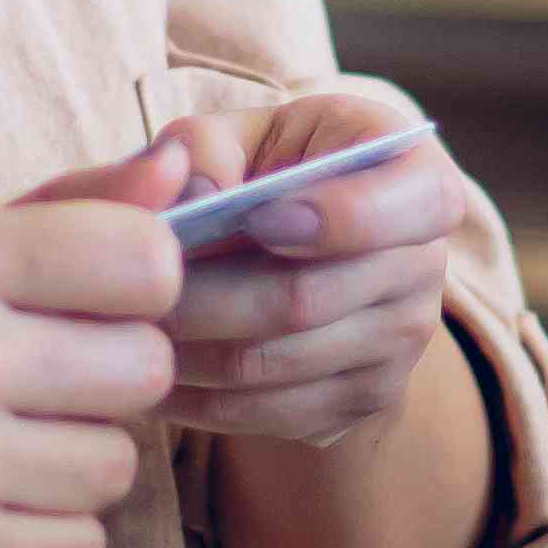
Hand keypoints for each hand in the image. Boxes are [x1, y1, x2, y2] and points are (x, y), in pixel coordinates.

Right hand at [0, 159, 179, 547]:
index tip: (87, 309)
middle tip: (27, 392)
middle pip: (147, 367)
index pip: (149, 260)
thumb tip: (185, 168)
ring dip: (69, 468)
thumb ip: (64, 212)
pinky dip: (42, 539)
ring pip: (119, 465)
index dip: (135, 291)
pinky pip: (81, 546)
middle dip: (103, 385)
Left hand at [150, 80, 480, 450]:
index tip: (256, 214)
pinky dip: (195, 399)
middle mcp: (425, 267)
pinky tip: (147, 369)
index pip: (416, 204)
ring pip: (273, 367)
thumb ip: (208, 145)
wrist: (310, 242)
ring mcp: (401, 346)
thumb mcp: (245, 132)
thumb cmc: (270, 169)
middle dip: (205, 296)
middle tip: (132, 286)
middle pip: (308, 299)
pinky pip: (267, 415)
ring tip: (123, 327)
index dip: (339, 216)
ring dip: (185, 353)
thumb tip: (189, 190)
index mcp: (418, 179)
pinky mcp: (364, 403)